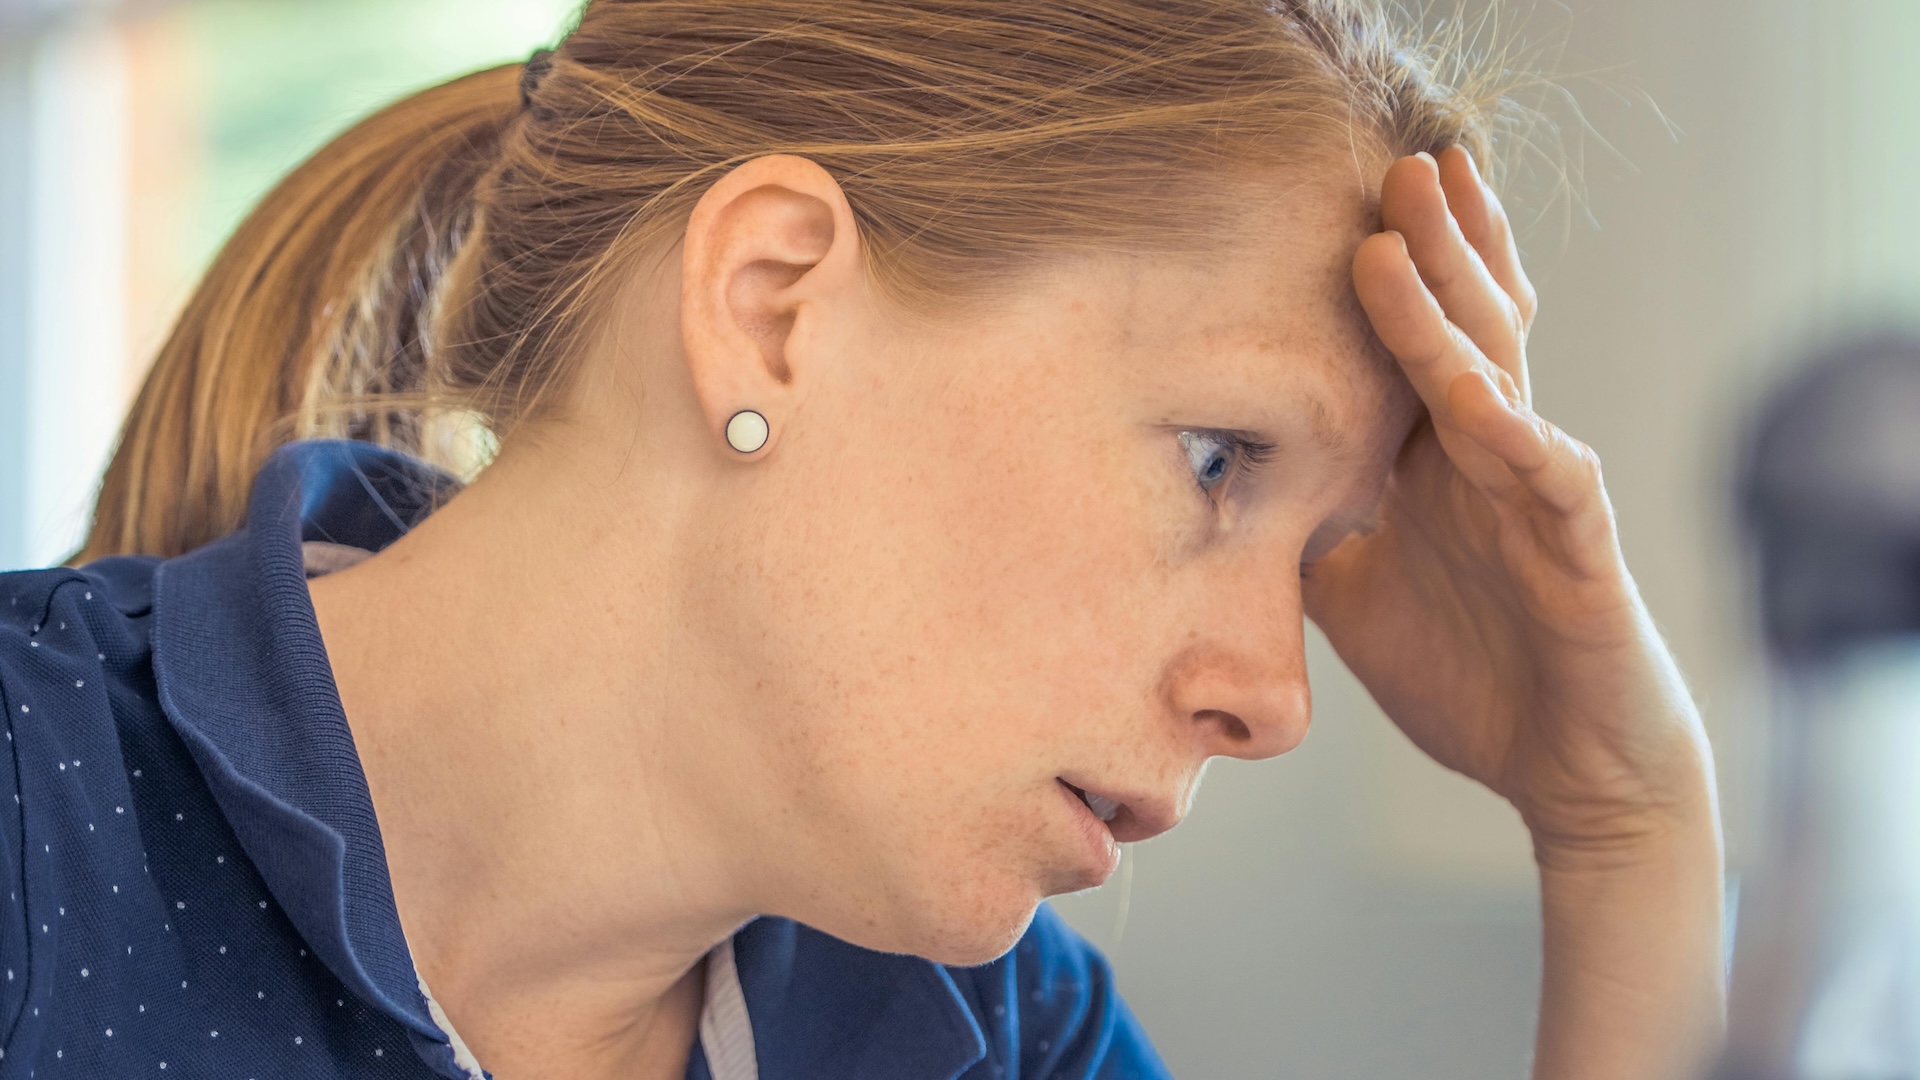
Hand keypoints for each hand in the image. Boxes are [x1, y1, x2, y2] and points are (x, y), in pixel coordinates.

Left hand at [1303, 148, 1714, 858]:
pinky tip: (1475, 398)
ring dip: (1449, 311)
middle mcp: (1492, 461)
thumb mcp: (1353, 593)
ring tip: (1404, 238)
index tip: (1344, 199)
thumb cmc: (1470, 670)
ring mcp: (1540, 499)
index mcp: (1441, 462)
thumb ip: (1302, 530)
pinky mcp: (1582, 556)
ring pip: (1497, 382)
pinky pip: (1553, 483)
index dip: (1394, 273)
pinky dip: (1516, 438)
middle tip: (1393, 165)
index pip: (1417, 346)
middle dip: (1429, 247)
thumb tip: (1213, 493)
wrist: (1566, 769)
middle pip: (1463, 331)